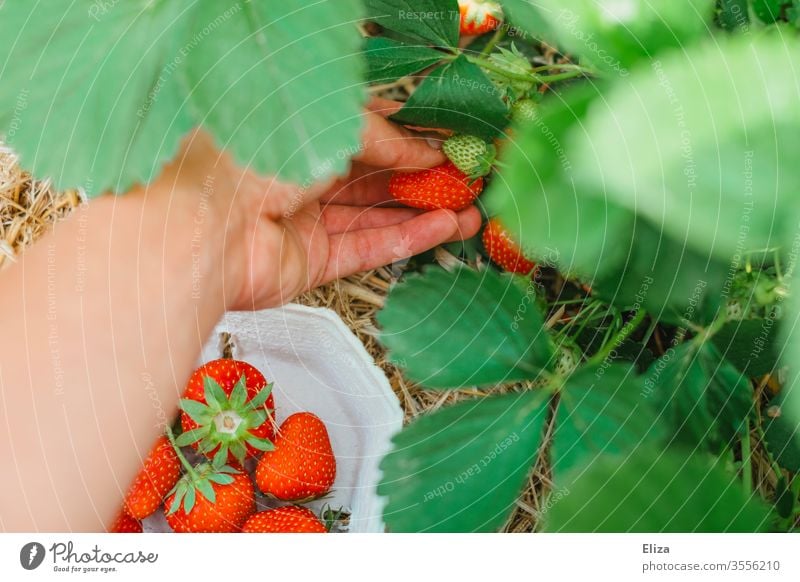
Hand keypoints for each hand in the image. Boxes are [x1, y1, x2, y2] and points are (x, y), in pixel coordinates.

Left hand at [171, 100, 480, 310]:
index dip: (408, 139)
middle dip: (423, 180)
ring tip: (470, 209)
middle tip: (465, 180)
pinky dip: (406, 239)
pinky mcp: (311, 262)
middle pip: (374, 179)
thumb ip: (383, 140)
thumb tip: (424, 152)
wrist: (206, 231)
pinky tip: (442, 229)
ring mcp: (306, 222)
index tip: (448, 143)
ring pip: (376, 216)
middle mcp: (300, 178)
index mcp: (296, 135)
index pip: (363, 135)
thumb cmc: (249, 162)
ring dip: (424, 213)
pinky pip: (367, 249)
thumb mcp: (329, 128)